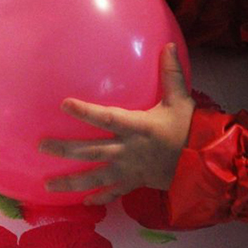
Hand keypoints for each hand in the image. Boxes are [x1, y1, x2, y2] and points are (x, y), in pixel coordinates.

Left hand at [40, 43, 194, 205]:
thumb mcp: (181, 99)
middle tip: (41, 146)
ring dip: (71, 181)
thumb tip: (169, 44)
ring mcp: (130, 169)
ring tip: (48, 184)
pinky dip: (99, 197)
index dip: (85, 112)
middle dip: (65, 149)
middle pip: (91, 151)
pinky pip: (113, 192)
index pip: (107, 118)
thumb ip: (171, 73)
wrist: (206, 165)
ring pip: (96, 177)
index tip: (64, 104)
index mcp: (139, 127)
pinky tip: (83, 202)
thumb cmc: (191, 129)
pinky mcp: (135, 182)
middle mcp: (129, 150)